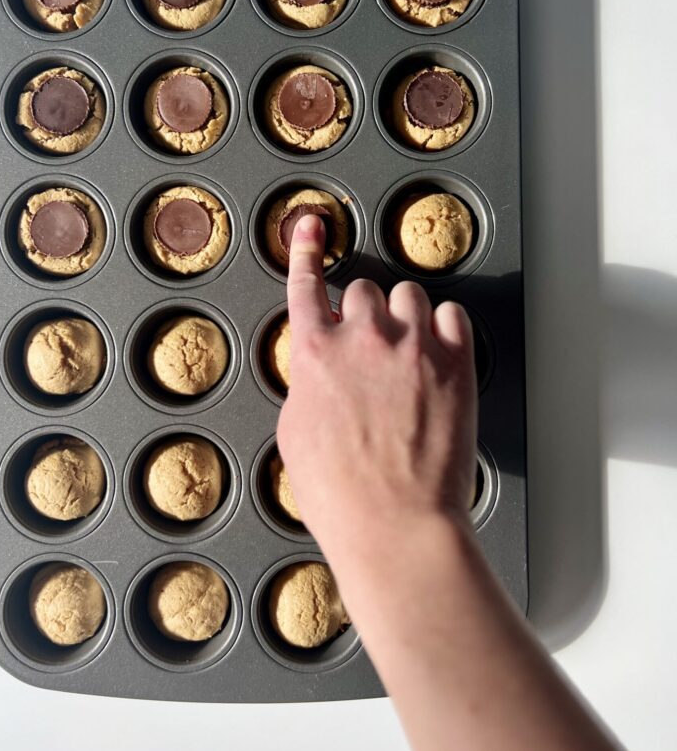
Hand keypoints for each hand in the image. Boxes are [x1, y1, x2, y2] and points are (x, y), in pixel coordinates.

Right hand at [277, 213, 477, 576]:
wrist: (394, 524)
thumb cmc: (340, 493)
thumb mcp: (295, 432)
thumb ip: (308, 383)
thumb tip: (321, 368)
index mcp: (314, 354)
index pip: (305, 286)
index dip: (305, 251)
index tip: (311, 226)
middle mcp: (361, 338)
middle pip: (363, 290)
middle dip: (364, 315)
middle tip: (372, 352)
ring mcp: (412, 346)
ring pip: (408, 295)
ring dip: (404, 317)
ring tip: (407, 356)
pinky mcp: (455, 363)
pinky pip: (451, 315)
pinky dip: (443, 329)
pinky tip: (436, 355)